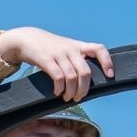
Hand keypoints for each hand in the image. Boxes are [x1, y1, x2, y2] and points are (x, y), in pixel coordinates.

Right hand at [0, 27, 114, 101]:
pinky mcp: (47, 60)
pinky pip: (58, 77)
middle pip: (85, 72)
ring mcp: (59, 54)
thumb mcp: (65, 48)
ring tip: (67, 97)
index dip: (107, 62)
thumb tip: (86, 80)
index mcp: (78, 46)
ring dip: (71, 91)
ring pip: (72, 77)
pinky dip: (59, 88)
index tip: (110, 75)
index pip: (99, 49)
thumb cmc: (48, 48)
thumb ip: (76, 59)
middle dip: (84, 89)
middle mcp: (71, 49)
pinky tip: (57, 92)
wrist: (27, 39)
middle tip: (78, 97)